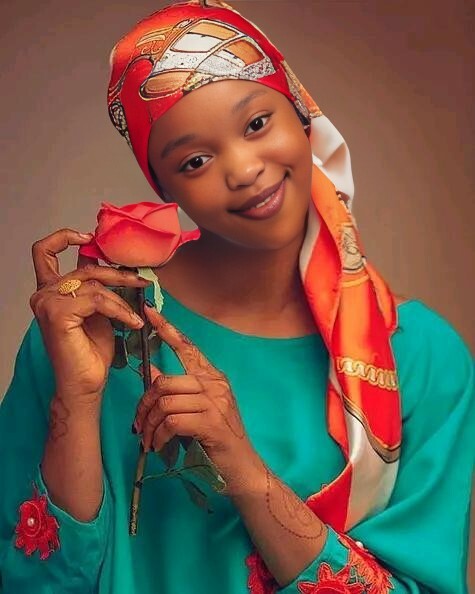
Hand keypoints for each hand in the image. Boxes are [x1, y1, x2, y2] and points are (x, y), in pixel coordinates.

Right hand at [29, 228, 150, 401]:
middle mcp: (43, 293)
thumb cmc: (91, 351)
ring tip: (137, 312)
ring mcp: (47, 302)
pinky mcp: (57, 314)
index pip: (45, 251)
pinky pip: (98, 300)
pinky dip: (120, 310)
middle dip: (118, 273)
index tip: (90, 236)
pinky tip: (132, 322)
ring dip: (122, 297)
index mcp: (50, 290)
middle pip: (85, 268)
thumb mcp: (98, 310)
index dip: (65, 237)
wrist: (85, 383)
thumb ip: (97, 287)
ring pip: (94, 283)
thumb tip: (114, 263)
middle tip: (141, 281)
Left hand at [133, 303, 265, 495]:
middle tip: (139, 425)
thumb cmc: (217, 439)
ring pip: (165, 402)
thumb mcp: (198, 409)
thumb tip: (150, 370)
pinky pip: (172, 421)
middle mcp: (215, 385)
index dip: (167, 329)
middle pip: (165, 381)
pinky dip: (160, 436)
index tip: (149, 312)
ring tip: (149, 440)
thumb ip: (178, 389)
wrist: (241, 468)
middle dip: (144, 405)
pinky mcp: (212, 423)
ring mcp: (215, 403)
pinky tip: (159, 446)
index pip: (187, 347)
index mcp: (212, 377)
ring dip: (150, 425)